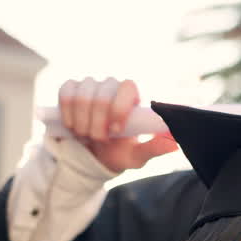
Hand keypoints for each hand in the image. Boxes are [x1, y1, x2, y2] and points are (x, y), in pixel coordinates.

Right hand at [56, 77, 177, 174]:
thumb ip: (154, 148)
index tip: (116, 131)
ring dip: (82, 122)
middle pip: (101, 95)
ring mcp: (91, 84)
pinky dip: (67, 114)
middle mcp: (113, 86)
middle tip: (99, 139)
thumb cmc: (121, 152)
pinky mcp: (71, 87)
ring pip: (81, 96)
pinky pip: (65, 92)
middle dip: (97, 124)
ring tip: (86, 135)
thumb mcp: (137, 155)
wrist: (94, 154)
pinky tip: (72, 125)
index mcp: (133, 97)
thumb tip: (174, 144)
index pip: (128, 87)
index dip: (119, 108)